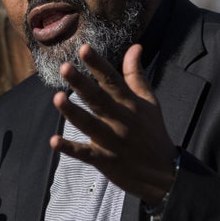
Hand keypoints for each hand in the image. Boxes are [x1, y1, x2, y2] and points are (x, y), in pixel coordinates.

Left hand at [50, 44, 176, 204]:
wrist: (165, 173)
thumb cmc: (153, 132)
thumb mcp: (149, 101)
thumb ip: (136, 74)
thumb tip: (135, 46)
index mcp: (130, 103)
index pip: (112, 80)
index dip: (98, 64)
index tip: (84, 48)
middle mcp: (121, 120)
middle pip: (98, 99)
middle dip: (82, 83)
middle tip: (65, 67)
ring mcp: (112, 141)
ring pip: (89, 124)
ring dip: (73, 112)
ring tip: (57, 98)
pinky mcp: (105, 160)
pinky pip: (85, 154)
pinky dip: (70, 148)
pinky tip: (54, 140)